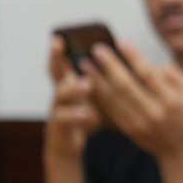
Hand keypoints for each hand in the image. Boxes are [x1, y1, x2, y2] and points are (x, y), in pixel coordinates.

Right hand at [44, 36, 102, 160]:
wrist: (68, 146)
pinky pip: (64, 119)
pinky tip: (89, 114)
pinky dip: (77, 115)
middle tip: (60, 45)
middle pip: (55, 73)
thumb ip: (105, 82)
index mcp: (71, 83)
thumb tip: (127, 66)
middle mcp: (61, 93)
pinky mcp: (57, 126)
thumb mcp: (96, 97)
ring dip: (74, 88)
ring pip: (60, 95)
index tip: (59, 36)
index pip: (65, 62)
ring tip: (88, 84)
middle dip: (56, 58)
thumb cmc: (85, 118)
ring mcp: (57, 109)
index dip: (61, 50)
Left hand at [83, 39, 182, 159]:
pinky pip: (110, 110)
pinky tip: (89, 83)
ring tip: (85, 64)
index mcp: (171, 100)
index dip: (133, 57)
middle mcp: (154, 112)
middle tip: (97, 49)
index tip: (120, 42)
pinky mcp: (129, 129)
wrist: (181, 149)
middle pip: (126, 86)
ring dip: (97, 80)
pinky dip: (98, 95)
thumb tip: (152, 64)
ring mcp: (140, 122)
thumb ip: (174, 74)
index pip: (148, 74)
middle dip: (110, 66)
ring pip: (114, 98)